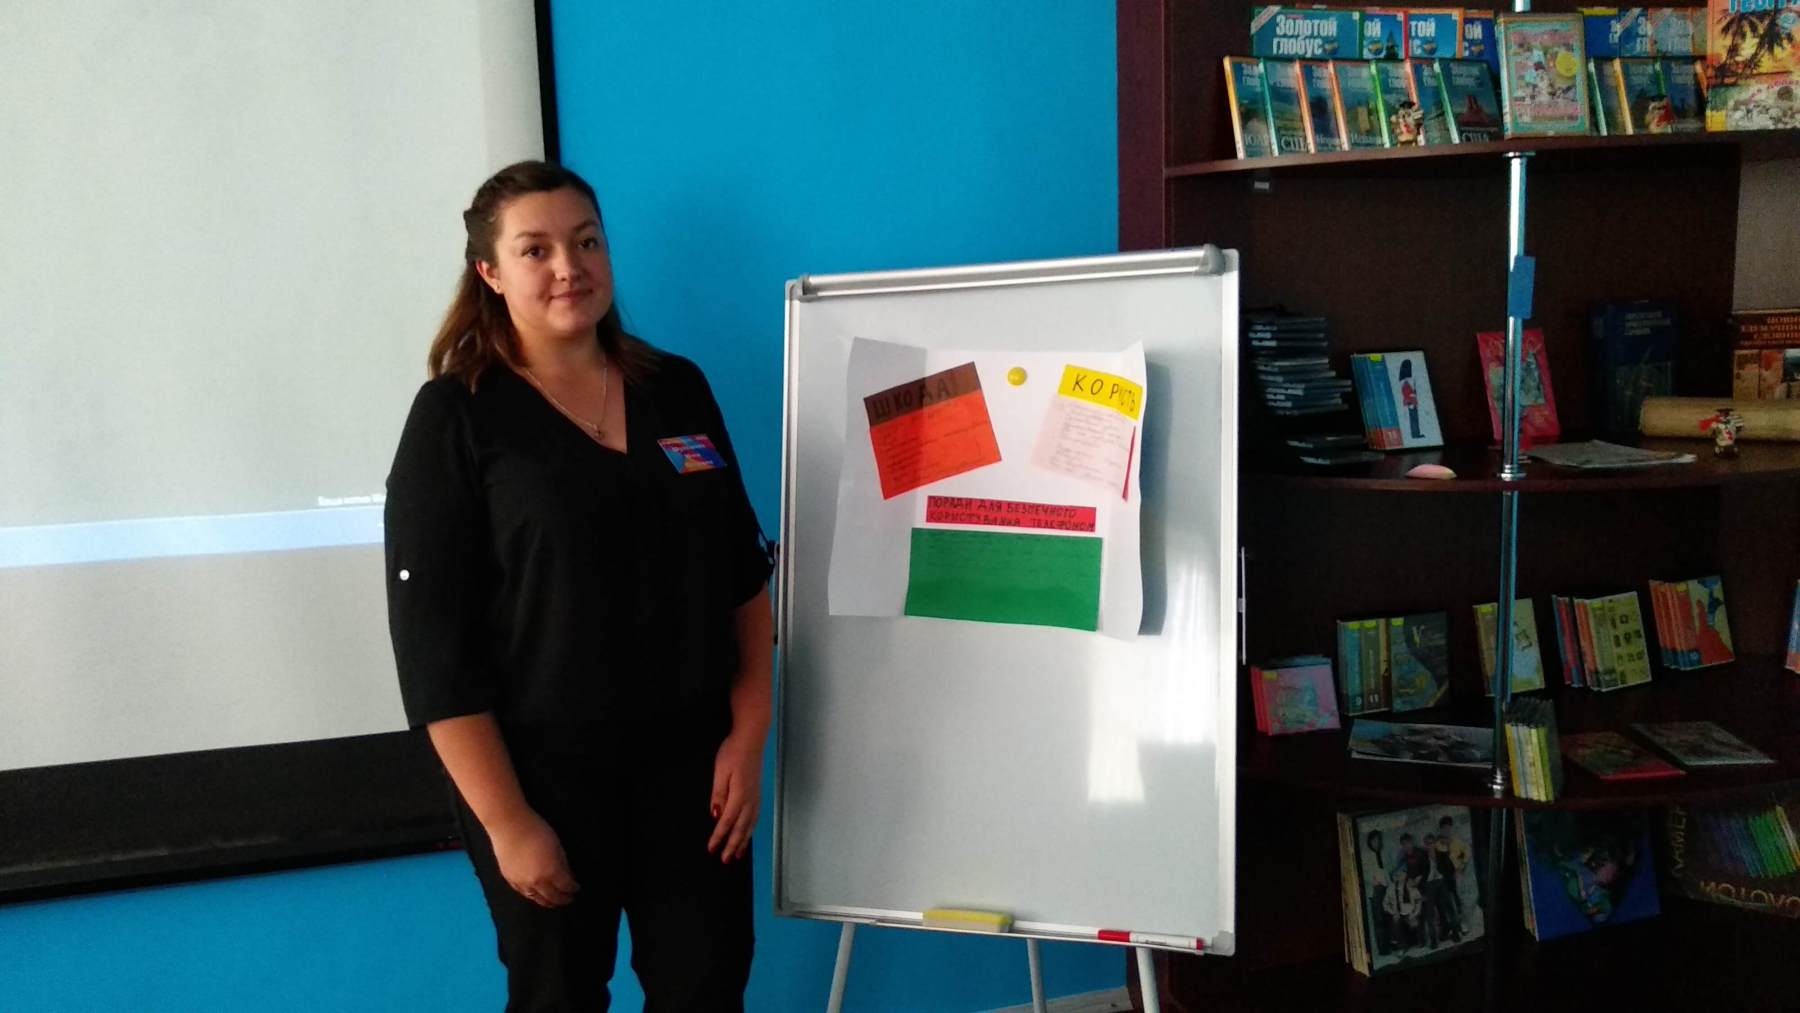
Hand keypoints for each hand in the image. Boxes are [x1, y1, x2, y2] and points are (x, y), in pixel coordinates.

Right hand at [489, 808, 579, 907]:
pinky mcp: (509, 879)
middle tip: (569, 899)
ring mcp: (521, 883)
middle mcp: (536, 882)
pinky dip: (533, 897)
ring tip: (554, 902)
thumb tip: (568, 875)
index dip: (573, 888)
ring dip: (547, 902)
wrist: (508, 826)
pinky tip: (536, 896)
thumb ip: (563, 863)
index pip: (565, 886)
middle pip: (552, 897)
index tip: (577, 888)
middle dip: (563, 899)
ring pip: (536, 899)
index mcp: (551, 872)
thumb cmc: (536, 830)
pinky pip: (523, 894)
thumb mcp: (557, 845)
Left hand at [708, 731, 763, 862]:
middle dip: (732, 845)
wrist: (751, 739)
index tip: (711, 849)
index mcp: (739, 795)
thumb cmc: (733, 752)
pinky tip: (747, 833)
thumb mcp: (720, 772)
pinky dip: (750, 829)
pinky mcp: (757, 793)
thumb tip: (715, 815)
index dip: (719, 837)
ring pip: (750, 824)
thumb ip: (718, 795)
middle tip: (725, 860)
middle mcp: (750, 799)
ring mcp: (756, 797)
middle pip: (741, 828)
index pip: (727, 821)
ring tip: (737, 854)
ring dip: (743, 841)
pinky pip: (754, 817)